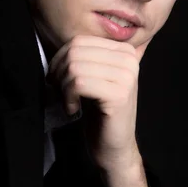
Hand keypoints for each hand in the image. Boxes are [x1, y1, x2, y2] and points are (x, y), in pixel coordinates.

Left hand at [47, 34, 151, 172]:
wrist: (114, 146)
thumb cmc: (99, 112)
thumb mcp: (95, 77)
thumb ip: (85, 56)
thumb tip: (57, 41)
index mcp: (125, 51)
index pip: (79, 41)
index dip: (60, 59)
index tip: (59, 80)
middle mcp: (129, 60)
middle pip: (75, 52)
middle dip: (59, 73)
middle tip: (60, 92)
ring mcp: (127, 77)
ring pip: (75, 67)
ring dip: (62, 87)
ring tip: (68, 101)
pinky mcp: (119, 95)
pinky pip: (79, 83)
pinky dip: (68, 97)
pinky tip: (73, 109)